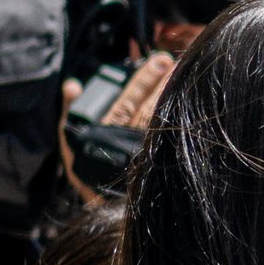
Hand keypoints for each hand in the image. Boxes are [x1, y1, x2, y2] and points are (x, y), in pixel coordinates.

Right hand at [58, 53, 176, 203]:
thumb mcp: (72, 142)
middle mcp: (125, 140)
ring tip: (186, 75)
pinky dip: (181, 118)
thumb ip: (70, 111)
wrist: (105, 204)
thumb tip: (73, 85)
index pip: (128, 98)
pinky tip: (192, 103)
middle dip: (164, 82)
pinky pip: (172, 136)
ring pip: (162, 119)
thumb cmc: (89, 170)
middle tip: (177, 60)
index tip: (159, 60)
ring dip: (174, 96)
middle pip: (150, 106)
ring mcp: (143, 152)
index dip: (144, 78)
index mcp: (104, 132)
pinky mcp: (156, 161)